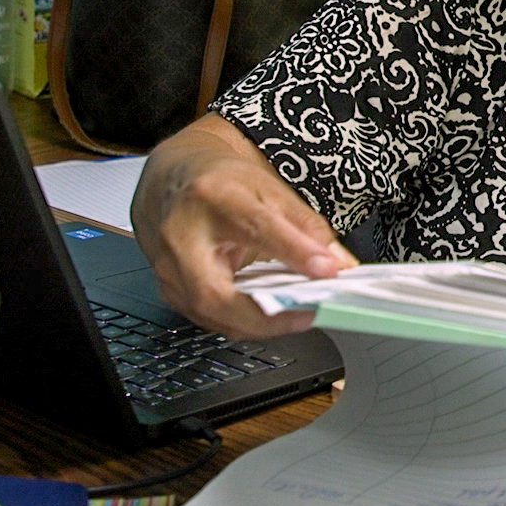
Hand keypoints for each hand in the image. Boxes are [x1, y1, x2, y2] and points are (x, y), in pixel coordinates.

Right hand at [132, 116, 357, 338]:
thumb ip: (307, 227)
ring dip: (256, 324)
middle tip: (306, 316)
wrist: (174, 182)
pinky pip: (206, 317)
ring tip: (295, 317)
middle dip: (263, 316)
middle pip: (215, 291)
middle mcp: (181, 234)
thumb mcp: (269, 189)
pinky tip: (266, 316)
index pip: (256, 227)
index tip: (327, 270)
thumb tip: (339, 264)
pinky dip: (240, 322)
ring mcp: (167, 266)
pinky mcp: (168, 288)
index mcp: (213, 196)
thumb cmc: (222, 184)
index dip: (294, 252)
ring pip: (210, 313)